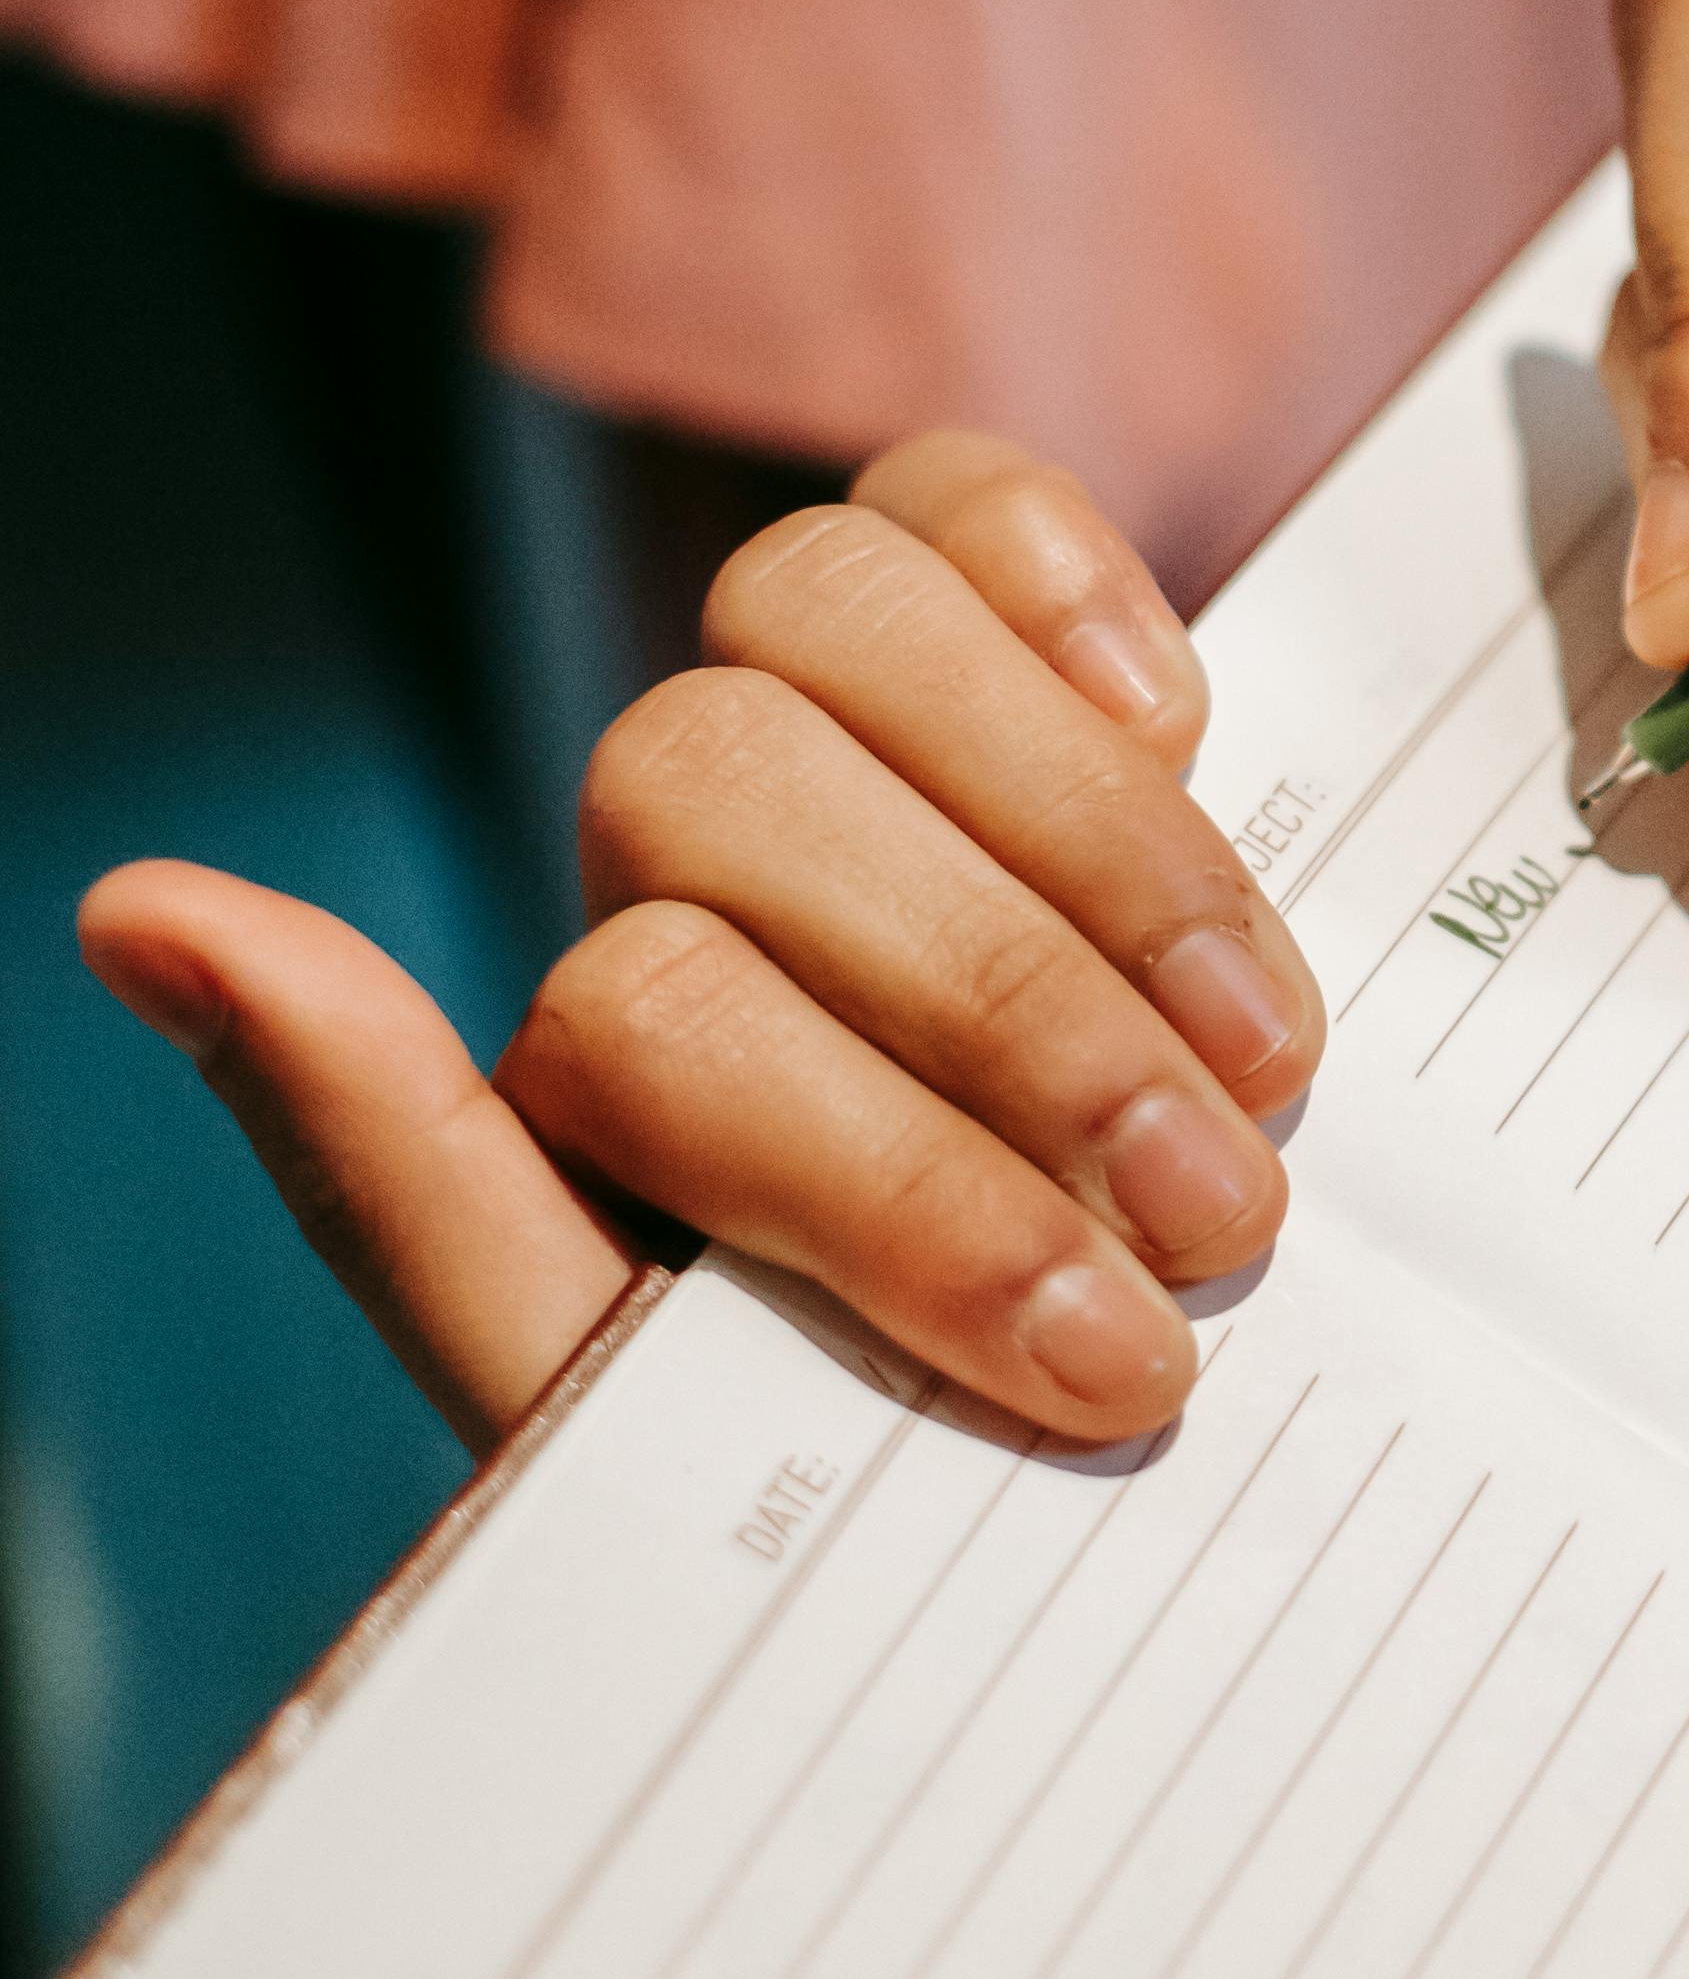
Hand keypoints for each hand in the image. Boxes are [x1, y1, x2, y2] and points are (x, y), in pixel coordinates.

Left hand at [79, 439, 1321, 1460]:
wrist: (1067, 1478)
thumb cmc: (863, 1454)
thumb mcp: (640, 1408)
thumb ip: (400, 1183)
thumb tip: (138, 912)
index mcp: (580, 1072)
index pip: (649, 1009)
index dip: (895, 1181)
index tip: (1092, 1358)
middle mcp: (674, 879)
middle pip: (724, 778)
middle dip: (1009, 1019)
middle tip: (1211, 1218)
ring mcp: (840, 748)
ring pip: (829, 605)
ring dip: (1085, 844)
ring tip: (1260, 1065)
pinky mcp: (1009, 660)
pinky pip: (959, 501)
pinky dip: (1072, 588)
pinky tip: (1181, 741)